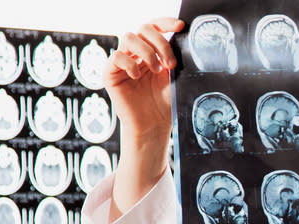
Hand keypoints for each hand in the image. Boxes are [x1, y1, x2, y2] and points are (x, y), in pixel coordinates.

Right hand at [105, 17, 183, 219]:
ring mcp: (123, 62)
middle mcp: (136, 53)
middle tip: (170, 64)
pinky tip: (137, 76)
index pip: (155, 26)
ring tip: (156, 71)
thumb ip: (176, 58)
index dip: (166, 21)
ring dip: (147, 51)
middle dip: (159, 42)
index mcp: (153, 51)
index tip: (181, 26)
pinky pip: (115, 57)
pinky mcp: (111, 74)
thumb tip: (188, 38)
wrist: (154, 127)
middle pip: (143, 28)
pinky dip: (128, 62)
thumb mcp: (176, 78)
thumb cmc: (166, 105)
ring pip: (129, 37)